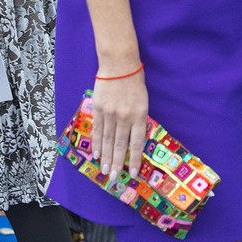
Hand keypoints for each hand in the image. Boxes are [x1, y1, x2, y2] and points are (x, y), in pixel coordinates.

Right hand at [92, 67, 147, 185]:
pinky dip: (97, 143)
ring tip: (104, 170)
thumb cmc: (135, 81)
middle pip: (120, 145)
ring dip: (106, 157)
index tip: (132, 173)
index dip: (134, 160)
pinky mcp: (98, 109)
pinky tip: (97, 154)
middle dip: (117, 163)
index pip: (136, 143)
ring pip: (108, 140)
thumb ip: (138, 119)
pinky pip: (98, 130)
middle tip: (113, 178)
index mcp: (139, 115)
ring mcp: (110, 113)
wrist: (119, 64)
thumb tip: (133, 138)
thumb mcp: (143, 101)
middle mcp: (124, 117)